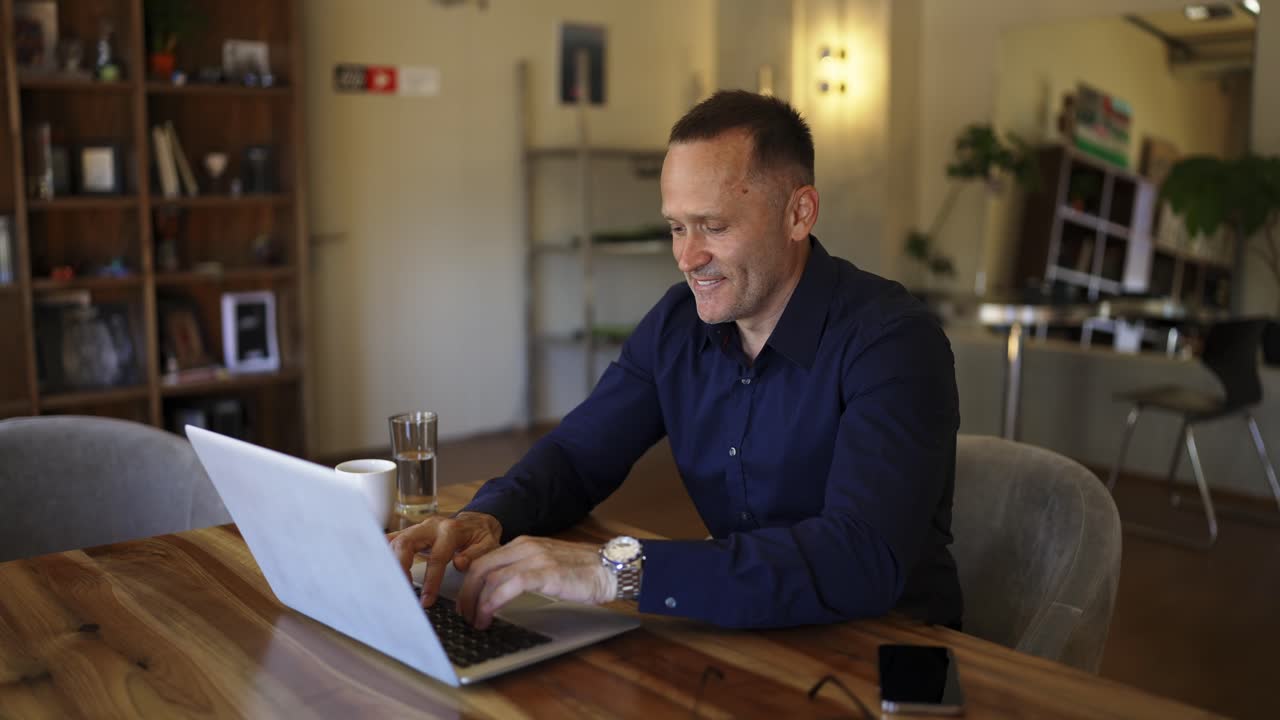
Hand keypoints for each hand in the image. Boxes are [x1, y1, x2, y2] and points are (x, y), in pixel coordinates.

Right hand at [387, 512, 501, 606]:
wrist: (476, 521)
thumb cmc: (481, 536)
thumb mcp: (489, 544)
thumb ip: (476, 554)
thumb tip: (459, 563)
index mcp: (451, 530)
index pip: (437, 556)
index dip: (431, 580)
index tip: (426, 600)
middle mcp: (430, 526)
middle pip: (406, 542)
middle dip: (399, 567)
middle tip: (400, 591)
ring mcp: (418, 528)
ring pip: (395, 541)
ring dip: (389, 563)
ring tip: (388, 585)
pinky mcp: (411, 532)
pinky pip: (392, 540)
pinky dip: (382, 552)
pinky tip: (373, 567)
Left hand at [456, 536, 615, 629]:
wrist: (611, 568)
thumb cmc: (584, 571)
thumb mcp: (547, 565)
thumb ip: (525, 571)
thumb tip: (501, 592)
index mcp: (524, 544)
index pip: (484, 561)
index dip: (469, 584)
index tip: (466, 603)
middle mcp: (525, 547)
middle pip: (480, 568)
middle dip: (467, 594)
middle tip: (464, 615)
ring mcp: (535, 558)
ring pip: (490, 576)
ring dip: (477, 602)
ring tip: (476, 621)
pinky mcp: (545, 572)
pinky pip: (509, 585)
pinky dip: (494, 601)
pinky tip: (490, 614)